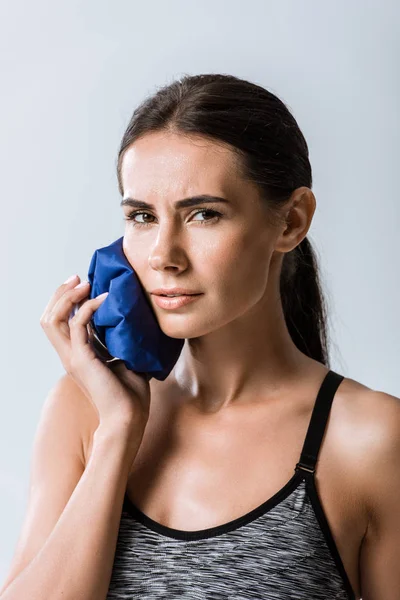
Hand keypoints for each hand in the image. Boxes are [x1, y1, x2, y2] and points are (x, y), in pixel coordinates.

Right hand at [40, 275, 150, 436]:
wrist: (129, 418)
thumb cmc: (130, 394)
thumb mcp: (123, 359)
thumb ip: (117, 341)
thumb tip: (128, 320)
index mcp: (76, 355)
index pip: (59, 322)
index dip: (66, 301)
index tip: (83, 284)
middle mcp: (69, 355)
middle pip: (48, 317)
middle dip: (61, 294)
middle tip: (79, 278)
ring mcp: (73, 358)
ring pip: (53, 320)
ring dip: (67, 297)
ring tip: (85, 283)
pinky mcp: (83, 360)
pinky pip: (77, 325)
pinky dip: (89, 308)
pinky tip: (105, 299)